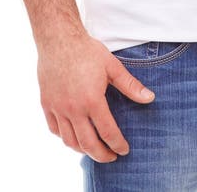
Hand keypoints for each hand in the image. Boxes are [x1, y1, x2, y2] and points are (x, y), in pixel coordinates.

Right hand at [37, 30, 155, 162]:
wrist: (59, 38)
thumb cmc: (87, 51)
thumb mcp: (112, 66)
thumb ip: (130, 86)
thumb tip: (150, 98)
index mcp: (92, 100)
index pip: (107, 132)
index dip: (117, 144)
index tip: (124, 150)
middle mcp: (73, 109)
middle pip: (88, 144)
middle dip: (102, 155)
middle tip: (111, 157)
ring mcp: (57, 108)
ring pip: (69, 141)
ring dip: (83, 149)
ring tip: (93, 148)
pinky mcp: (46, 104)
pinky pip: (55, 130)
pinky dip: (65, 137)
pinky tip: (73, 136)